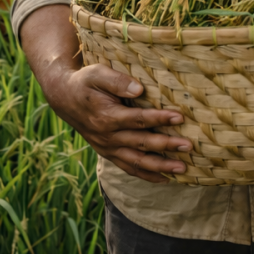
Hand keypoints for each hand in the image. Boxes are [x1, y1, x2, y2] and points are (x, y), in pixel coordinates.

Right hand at [45, 64, 189, 182]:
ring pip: (136, 162)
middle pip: (141, 143)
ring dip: (160, 166)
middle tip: (189, 146)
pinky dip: (147, 175)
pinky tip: (165, 179)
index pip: (137, 120)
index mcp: (106, 117)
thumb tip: (139, 89)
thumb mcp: (97, 74)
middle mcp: (107, 137)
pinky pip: (129, 168)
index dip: (159, 119)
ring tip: (182, 168)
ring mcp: (108, 148)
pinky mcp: (108, 153)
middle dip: (166, 146)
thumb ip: (117, 81)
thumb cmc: (85, 82)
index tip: (179, 117)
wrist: (64, 98)